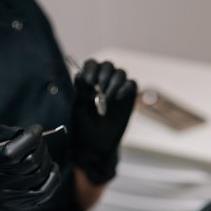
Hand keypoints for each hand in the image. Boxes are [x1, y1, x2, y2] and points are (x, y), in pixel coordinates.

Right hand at [0, 124, 59, 210]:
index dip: (32, 135)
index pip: (20, 148)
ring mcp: (19, 193)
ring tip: (40, 153)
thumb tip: (27, 132)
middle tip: (38, 141)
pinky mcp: (29, 202)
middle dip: (40, 145)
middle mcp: (7, 180)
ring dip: (45, 158)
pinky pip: (49, 187)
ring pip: (43, 171)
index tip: (36, 129)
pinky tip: (50, 167)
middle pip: (34, 158)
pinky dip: (53, 174)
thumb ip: (6, 133)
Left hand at [71, 59, 137, 184]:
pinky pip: (132, 84)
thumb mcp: (78, 108)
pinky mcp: (128, 98)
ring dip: (114, 82)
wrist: (96, 145)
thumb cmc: (84, 127)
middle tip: (99, 88)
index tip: (88, 81)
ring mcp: (117, 90)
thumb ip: (80, 91)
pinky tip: (117, 99)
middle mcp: (104, 83)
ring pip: (121, 73)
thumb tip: (79, 74)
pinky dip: (125, 88)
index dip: (91, 68)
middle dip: (103, 74)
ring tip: (107, 98)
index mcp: (89, 82)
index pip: (92, 64)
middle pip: (108, 66)